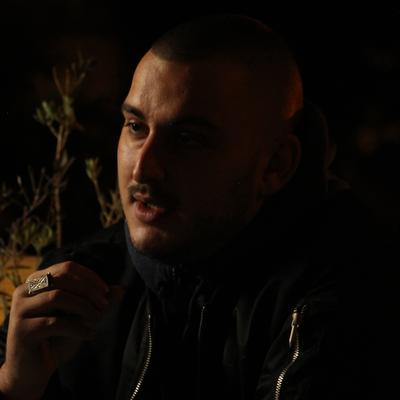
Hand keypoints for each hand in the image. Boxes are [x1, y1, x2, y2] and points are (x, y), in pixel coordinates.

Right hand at [0, 261, 117, 398]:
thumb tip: (122, 289)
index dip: (89, 277)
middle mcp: (24, 291)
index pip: (67, 267)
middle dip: (89, 291)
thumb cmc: (59, 338)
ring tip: (97, 319)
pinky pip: (54, 322)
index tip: (106, 291)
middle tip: (105, 305)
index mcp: (37, 281)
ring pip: (58, 296)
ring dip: (84, 307)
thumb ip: (97, 301)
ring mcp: (20, 310)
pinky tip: (89, 335)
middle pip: (62, 278)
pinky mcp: (21, 330)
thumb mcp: (81, 315)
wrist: (34, 371)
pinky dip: (77, 327)